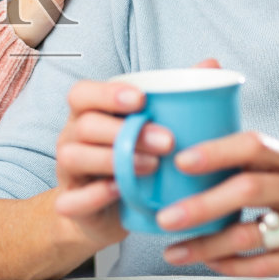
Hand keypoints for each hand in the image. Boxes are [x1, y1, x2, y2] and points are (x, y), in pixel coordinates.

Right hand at [49, 59, 222, 254]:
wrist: (110, 215)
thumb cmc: (134, 162)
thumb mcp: (150, 130)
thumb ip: (175, 98)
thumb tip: (210, 64)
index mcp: (90, 115)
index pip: (82, 94)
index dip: (107, 94)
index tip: (142, 99)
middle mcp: (72, 138)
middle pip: (84, 125)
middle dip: (125, 131)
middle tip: (168, 141)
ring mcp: (68, 171)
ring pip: (73, 157)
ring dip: (111, 160)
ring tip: (152, 167)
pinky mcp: (71, 203)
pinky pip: (71, 199)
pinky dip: (94, 195)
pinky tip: (121, 191)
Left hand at [153, 131, 278, 279]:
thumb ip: (251, 164)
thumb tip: (182, 160)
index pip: (255, 144)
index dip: (217, 151)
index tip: (181, 161)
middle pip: (248, 190)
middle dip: (202, 205)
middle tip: (166, 217)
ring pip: (251, 234)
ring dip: (207, 244)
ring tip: (173, 250)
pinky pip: (265, 265)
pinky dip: (231, 266)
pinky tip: (208, 263)